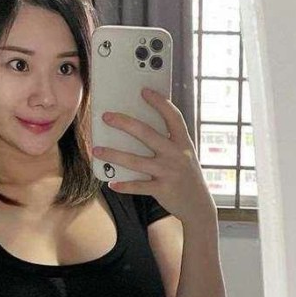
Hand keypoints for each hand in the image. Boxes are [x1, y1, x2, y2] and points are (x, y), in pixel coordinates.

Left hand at [94, 88, 215, 224]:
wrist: (198, 205)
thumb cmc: (186, 175)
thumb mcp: (184, 155)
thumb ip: (167, 142)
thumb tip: (137, 129)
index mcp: (183, 142)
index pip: (173, 117)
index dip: (159, 102)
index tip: (144, 91)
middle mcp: (176, 155)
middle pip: (147, 134)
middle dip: (124, 123)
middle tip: (107, 117)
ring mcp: (169, 172)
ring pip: (136, 161)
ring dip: (114, 155)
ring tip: (97, 150)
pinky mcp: (162, 190)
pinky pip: (138, 186)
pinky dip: (124, 185)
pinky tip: (111, 183)